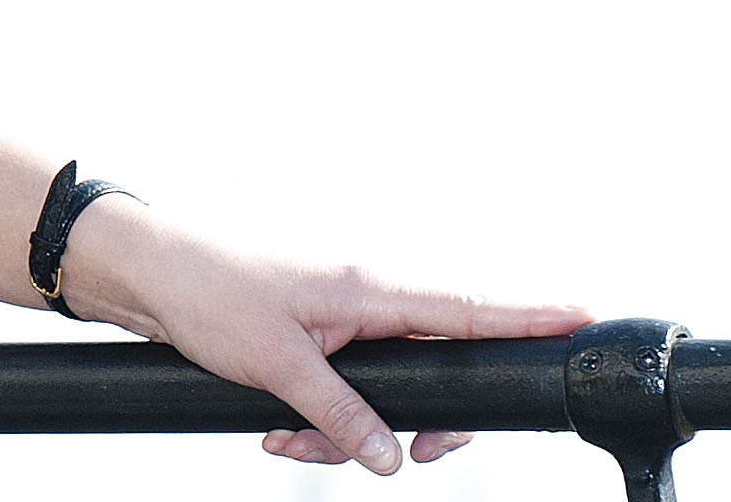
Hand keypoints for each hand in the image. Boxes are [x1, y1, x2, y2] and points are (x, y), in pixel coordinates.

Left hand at [57, 197, 589, 473]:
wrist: (143, 270)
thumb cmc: (207, 292)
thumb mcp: (280, 366)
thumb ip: (344, 416)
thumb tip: (395, 459)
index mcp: (370, 287)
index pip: (468, 305)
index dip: (530, 316)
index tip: (587, 317)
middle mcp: (366, 296)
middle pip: (437, 368)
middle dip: (417, 426)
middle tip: (406, 456)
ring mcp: (342, 314)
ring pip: (385, 389)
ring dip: (348, 432)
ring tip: (291, 444)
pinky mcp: (315, 332)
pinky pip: (344, 388)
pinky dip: (318, 419)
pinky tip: (276, 435)